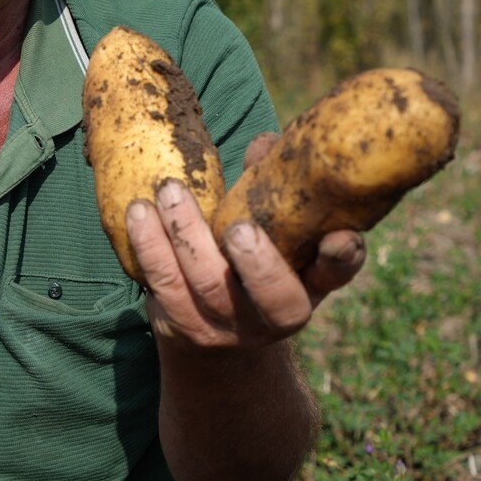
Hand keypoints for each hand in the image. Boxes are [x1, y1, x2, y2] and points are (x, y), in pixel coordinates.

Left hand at [125, 133, 365, 354]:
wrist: (213, 336)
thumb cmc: (247, 264)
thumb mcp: (269, 235)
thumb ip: (269, 191)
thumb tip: (266, 143)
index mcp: (308, 284)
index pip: (335, 274)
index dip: (342, 258)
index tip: (340, 235)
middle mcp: (276, 315)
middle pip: (272, 297)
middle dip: (256, 262)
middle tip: (238, 227)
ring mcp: (230, 327)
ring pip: (207, 286)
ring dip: (185, 234)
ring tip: (169, 191)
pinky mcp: (185, 327)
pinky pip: (164, 286)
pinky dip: (149, 246)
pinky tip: (138, 213)